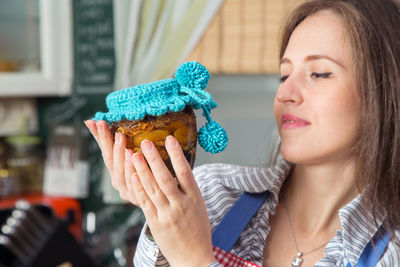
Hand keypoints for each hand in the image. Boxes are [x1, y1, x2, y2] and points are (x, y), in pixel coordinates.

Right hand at [84, 120, 138, 204]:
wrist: (162, 200)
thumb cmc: (146, 175)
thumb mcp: (131, 157)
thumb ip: (118, 142)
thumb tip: (94, 120)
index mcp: (115, 170)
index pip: (105, 151)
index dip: (102, 138)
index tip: (99, 122)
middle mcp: (118, 181)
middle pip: (113, 164)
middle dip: (115, 148)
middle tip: (119, 134)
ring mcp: (128, 192)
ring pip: (123, 177)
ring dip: (125, 163)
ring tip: (129, 150)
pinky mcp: (140, 200)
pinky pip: (136, 190)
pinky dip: (135, 181)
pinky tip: (138, 172)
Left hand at [128, 135, 215, 266]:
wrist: (194, 258)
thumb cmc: (198, 230)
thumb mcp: (199, 207)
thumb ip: (187, 190)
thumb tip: (176, 170)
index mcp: (195, 198)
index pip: (185, 172)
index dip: (177, 154)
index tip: (170, 139)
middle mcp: (181, 204)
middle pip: (165, 177)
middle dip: (154, 158)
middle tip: (145, 142)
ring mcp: (168, 214)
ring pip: (153, 188)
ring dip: (142, 170)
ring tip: (133, 154)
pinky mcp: (157, 223)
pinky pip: (146, 203)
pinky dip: (139, 189)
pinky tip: (133, 176)